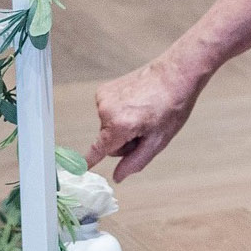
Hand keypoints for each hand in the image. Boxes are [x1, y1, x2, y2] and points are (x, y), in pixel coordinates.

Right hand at [86, 54, 203, 181]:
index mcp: (120, 125)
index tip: (75, 171)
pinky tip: (136, 103)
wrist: (175, 73)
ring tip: (144, 112)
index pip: (97, 150)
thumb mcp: (159, 140)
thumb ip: (136, 161)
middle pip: (108, 142)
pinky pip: (108, 113)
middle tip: (147, 127)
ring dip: (123, 125)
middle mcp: (106, 110)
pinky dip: (120, 112)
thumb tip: (118, 177)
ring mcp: (103, 98)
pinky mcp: (103, 90)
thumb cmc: (172, 106)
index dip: (88, 162)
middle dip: (124, 141)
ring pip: (108, 127)